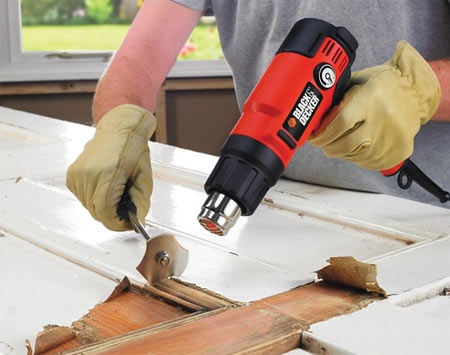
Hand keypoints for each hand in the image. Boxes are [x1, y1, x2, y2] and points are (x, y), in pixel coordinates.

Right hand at [66, 104, 155, 230]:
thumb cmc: (134, 150)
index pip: (105, 212)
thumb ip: (141, 202)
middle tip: (127, 211)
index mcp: (107, 173)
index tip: (128, 224)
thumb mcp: (144, 177)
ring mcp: (76, 175)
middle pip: (97, 212)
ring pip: (89, 207)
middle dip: (113, 217)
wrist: (119, 128)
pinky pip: (83, 198)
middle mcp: (87, 174)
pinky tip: (106, 187)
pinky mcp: (71, 175)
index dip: (117, 223)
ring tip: (118, 194)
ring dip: (104, 208)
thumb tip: (137, 222)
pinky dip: (95, 199)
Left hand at [309, 41, 440, 169]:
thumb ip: (335, 101)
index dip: (322, 134)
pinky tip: (358, 145)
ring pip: (353, 157)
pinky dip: (357, 157)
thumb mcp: (355, 83)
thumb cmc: (381, 86)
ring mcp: (392, 138)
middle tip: (322, 141)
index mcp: (370, 99)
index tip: (314, 136)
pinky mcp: (399, 152)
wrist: (414, 91)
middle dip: (327, 146)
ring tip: (343, 139)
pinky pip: (368, 163)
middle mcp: (383, 120)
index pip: (339, 124)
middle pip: (344, 145)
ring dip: (341, 152)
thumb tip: (313, 120)